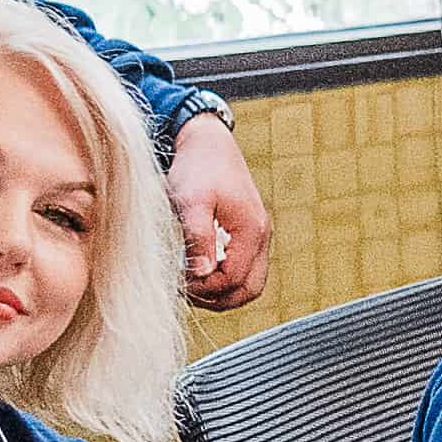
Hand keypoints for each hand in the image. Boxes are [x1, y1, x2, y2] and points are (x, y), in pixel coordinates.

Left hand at [168, 110, 273, 312]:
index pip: (235, 280)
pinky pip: (243, 270)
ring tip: (191, 285)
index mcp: (252, 230)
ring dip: (221, 292)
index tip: (180, 281)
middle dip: (218, 298)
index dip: (206, 288)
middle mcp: (260, 236)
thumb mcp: (191, 201)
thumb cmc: (197, 168)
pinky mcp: (247, 234)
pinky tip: (199, 270)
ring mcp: (256, 236)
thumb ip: (197, 237)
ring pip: (249, 283)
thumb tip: (201, 275)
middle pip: (249, 289)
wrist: (207, 142)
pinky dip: (224, 279)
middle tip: (187, 292)